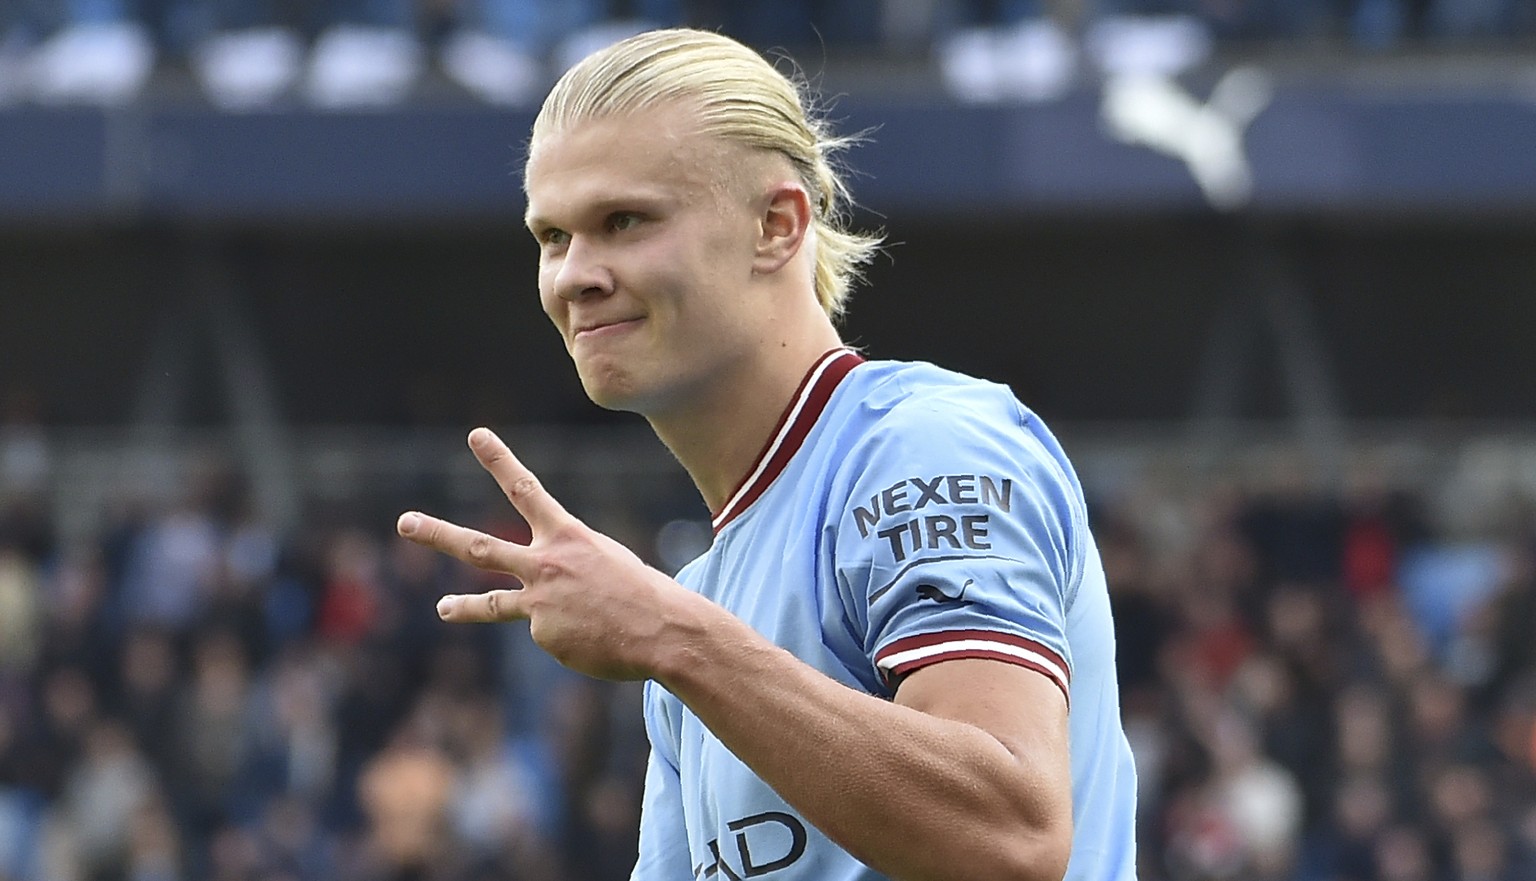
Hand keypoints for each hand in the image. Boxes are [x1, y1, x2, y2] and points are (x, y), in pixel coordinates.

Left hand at [397, 427, 706, 680]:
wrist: (662, 630)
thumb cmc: (642, 591)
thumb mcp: (606, 560)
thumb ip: (567, 564)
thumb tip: (541, 592)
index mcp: (567, 536)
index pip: (525, 489)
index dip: (498, 460)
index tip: (476, 435)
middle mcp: (545, 564)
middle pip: (480, 548)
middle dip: (438, 534)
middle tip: (405, 522)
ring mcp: (540, 602)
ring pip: (492, 604)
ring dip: (461, 607)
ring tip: (442, 609)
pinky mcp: (545, 635)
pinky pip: (551, 634)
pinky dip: (571, 636)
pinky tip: (594, 638)